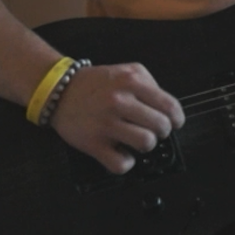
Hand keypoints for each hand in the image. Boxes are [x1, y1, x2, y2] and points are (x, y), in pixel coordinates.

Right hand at [48, 63, 184, 173]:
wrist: (57, 90)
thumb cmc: (95, 84)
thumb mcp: (126, 71)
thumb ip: (150, 85)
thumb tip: (169, 109)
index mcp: (131, 82)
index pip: (169, 106)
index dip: (176, 119)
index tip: (174, 123)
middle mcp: (119, 101)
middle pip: (161, 127)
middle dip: (161, 132)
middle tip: (152, 130)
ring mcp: (105, 123)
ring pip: (146, 143)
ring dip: (145, 145)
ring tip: (136, 140)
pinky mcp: (93, 143)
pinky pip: (121, 163)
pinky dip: (125, 162)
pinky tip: (121, 153)